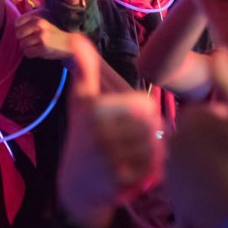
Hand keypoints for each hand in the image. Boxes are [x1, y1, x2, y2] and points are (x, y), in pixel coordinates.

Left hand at [15, 12, 73, 59]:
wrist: (70, 43)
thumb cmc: (55, 31)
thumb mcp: (45, 17)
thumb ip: (31, 18)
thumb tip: (15, 24)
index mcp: (38, 15)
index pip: (17, 22)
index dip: (21, 28)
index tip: (28, 31)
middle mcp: (39, 24)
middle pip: (18, 34)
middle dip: (24, 38)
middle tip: (33, 39)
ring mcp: (41, 36)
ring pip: (22, 44)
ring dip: (28, 47)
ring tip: (37, 45)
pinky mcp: (43, 48)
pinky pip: (27, 52)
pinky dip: (31, 53)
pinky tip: (39, 51)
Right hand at [57, 35, 163, 227]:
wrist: (75, 188)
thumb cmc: (82, 139)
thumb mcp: (80, 103)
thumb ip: (84, 72)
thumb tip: (77, 39)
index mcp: (92, 107)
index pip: (143, 105)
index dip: (145, 115)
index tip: (130, 121)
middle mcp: (96, 129)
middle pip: (150, 125)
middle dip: (149, 135)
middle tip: (135, 144)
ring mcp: (105, 155)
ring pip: (152, 145)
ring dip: (150, 153)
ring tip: (133, 157)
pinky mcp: (114, 178)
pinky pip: (150, 168)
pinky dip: (148, 172)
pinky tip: (132, 173)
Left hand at [166, 50, 227, 227]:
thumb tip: (218, 51)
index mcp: (188, 124)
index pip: (203, 116)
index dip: (225, 124)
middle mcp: (172, 148)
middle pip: (194, 139)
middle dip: (211, 145)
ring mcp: (172, 177)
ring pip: (191, 163)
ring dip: (206, 166)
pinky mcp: (177, 203)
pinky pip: (189, 187)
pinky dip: (202, 189)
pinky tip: (223, 196)